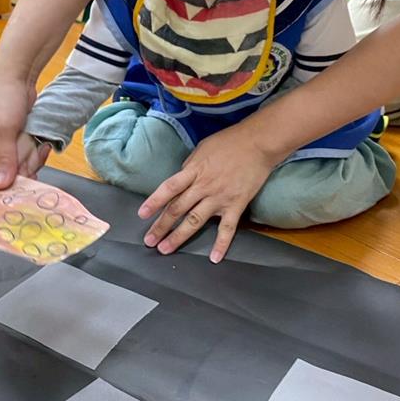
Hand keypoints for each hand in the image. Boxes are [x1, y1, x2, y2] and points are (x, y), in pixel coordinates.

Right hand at [0, 74, 35, 187]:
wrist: (19, 77)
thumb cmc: (3, 97)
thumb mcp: (2, 128)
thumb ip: (2, 158)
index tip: (6, 193)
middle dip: (14, 175)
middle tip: (27, 164)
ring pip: (13, 175)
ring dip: (28, 164)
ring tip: (34, 147)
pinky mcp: (13, 149)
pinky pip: (24, 165)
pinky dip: (34, 158)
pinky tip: (40, 146)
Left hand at [138, 123, 276, 262]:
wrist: (258, 143)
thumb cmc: (229, 142)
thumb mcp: (202, 148)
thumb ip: (190, 167)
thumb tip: (180, 181)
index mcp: (193, 170)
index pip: (169, 188)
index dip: (154, 201)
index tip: (142, 214)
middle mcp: (203, 186)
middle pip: (178, 209)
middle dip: (161, 226)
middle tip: (149, 241)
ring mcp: (219, 197)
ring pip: (195, 221)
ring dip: (179, 236)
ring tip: (165, 249)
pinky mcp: (236, 205)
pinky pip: (227, 228)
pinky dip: (221, 244)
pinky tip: (214, 258)